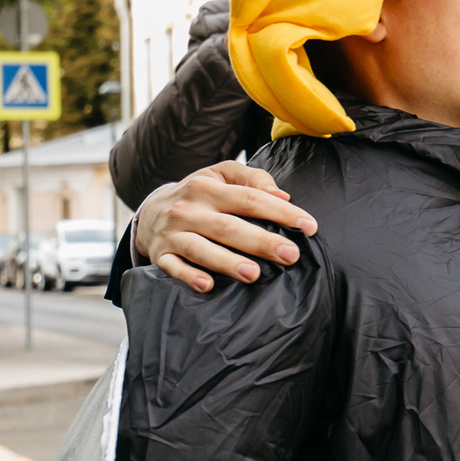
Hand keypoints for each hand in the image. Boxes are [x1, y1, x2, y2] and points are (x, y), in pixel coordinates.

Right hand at [138, 161, 319, 292]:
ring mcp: (173, 233)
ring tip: (253, 274)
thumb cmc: (198, 194)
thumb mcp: (221, 175)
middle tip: (290, 255)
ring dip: (227, 262)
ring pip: (201, 249)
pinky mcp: (161, 255)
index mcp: (208, 188)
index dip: (281, 212)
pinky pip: (173, 267)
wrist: (150, 209)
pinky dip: (189, 276)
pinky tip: (207, 285)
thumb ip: (253, 178)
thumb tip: (282, 196)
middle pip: (229, 227)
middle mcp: (189, 210)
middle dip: (261, 242)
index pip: (250, 199)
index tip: (309, 226)